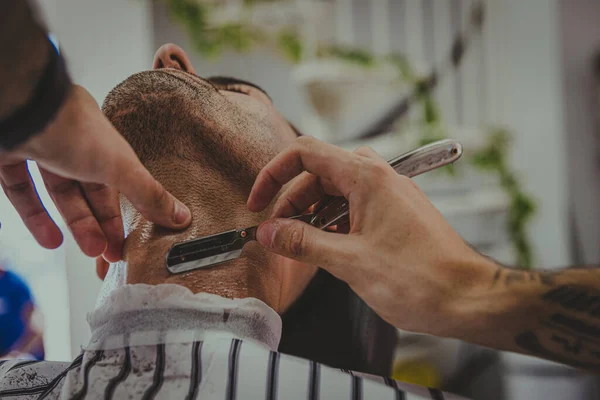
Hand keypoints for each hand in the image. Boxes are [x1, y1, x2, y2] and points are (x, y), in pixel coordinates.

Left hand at [0, 85, 190, 260]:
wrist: (21, 108)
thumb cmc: (74, 130)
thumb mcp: (121, 167)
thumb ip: (149, 195)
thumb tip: (183, 217)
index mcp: (106, 146)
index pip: (120, 186)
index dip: (124, 216)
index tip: (128, 244)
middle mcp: (75, 147)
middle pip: (91, 194)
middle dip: (101, 226)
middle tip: (109, 255)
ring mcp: (42, 151)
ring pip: (60, 195)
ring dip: (76, 226)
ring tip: (88, 252)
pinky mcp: (10, 157)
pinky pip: (24, 191)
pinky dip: (37, 217)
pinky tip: (51, 241)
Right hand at [247, 136, 494, 337]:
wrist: (468, 297)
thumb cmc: (419, 278)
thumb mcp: (349, 261)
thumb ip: (303, 243)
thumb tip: (269, 232)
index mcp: (366, 177)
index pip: (305, 153)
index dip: (273, 174)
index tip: (258, 202)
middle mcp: (379, 177)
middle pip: (319, 174)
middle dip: (292, 201)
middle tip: (278, 233)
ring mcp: (389, 194)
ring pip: (336, 191)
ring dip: (313, 214)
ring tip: (302, 244)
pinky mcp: (395, 213)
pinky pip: (355, 206)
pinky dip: (334, 222)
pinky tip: (329, 247)